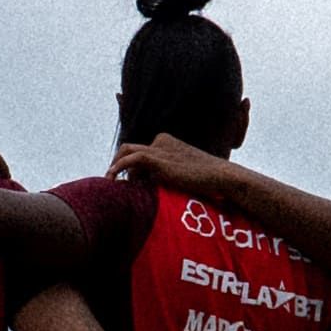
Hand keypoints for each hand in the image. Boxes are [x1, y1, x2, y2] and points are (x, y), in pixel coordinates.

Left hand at [111, 133, 235, 201]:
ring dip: (115, 167)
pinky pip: (129, 160)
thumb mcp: (187, 175)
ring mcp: (159, 148)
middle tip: (112, 181)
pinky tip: (112, 181)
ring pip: (126, 152)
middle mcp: (161, 141)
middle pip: (129, 149)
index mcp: (168, 142)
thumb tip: (155, 189)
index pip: (141, 151)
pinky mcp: (157, 159)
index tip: (128, 183)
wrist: (221, 176)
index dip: (132, 167)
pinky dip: (118, 169)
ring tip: (109, 183)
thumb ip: (171, 177)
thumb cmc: (210, 181)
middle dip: (118, 163)